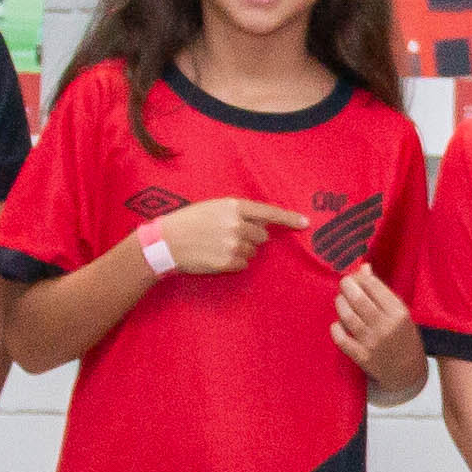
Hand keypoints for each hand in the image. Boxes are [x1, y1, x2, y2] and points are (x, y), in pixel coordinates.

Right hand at [144, 196, 289, 276]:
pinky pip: (243, 264)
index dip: (289, 218)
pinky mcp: (228, 262)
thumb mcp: (213, 207)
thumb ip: (238, 212)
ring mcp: (233, 244)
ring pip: (252, 252)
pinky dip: (233, 262)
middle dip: (250, 237)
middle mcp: (237, 224)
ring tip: (217, 245)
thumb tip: (262, 225)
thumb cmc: (189, 222)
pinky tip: (215, 256)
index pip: (269, 212)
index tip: (305, 223)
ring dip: (241, 250)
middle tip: (228, 236)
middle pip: (262, 236)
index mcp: (234, 206)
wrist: (166, 242)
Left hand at [327, 266, 410, 378]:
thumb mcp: (399, 313)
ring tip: (340, 300)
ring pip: (348, 317)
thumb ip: (381, 292)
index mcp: (398, 313)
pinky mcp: (361, 357)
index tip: (355, 276)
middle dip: (347, 287)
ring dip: (340, 304)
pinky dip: (336, 329)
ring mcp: (373, 343)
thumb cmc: (402, 336)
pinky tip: (337, 324)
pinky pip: (341, 339)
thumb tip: (363, 267)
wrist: (407, 372)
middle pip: (359, 300)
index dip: (360, 277)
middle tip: (344, 284)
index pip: (374, 287)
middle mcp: (386, 326)